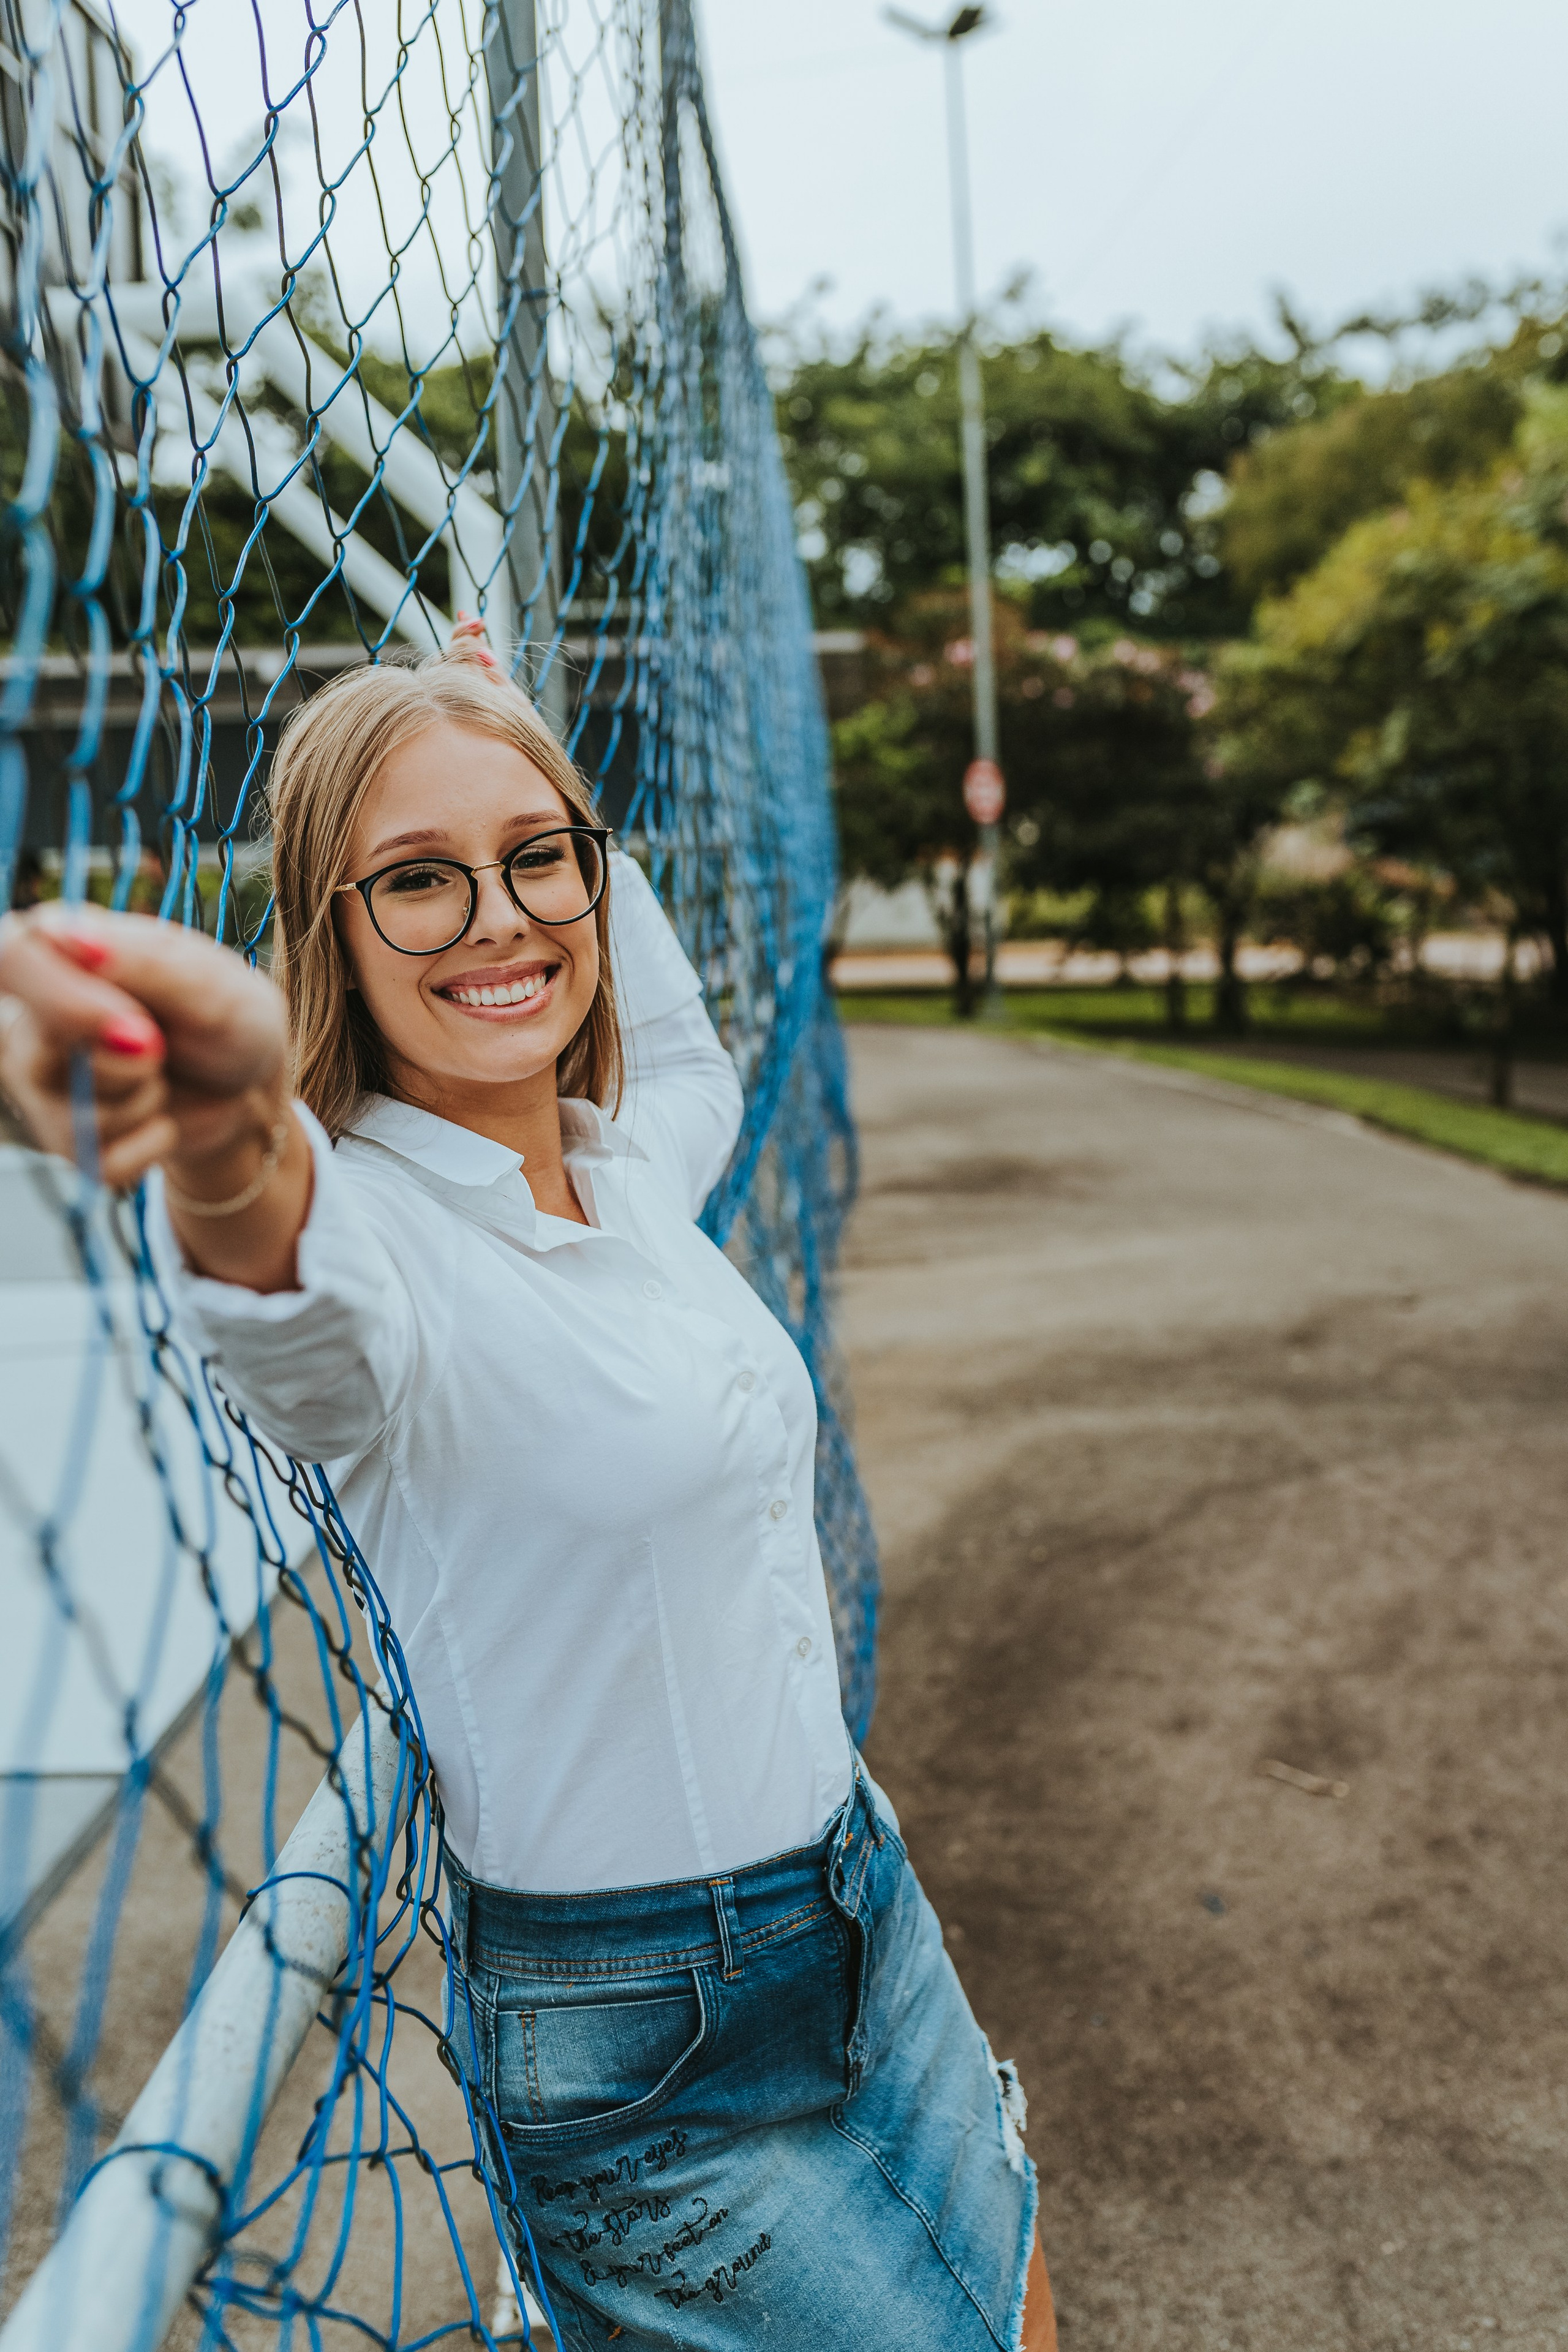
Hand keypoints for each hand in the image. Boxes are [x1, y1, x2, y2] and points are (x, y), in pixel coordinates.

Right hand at [0, 904, 288, 1191]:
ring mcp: (44, 1084)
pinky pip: (101, 1159)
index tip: (138, 1026)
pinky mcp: (68, 1142)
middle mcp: (33, 1017)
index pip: (10, 957)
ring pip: (78, 1115)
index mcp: (59, 952)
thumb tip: (57, 933)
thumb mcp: (208, 981)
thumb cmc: (226, 1014)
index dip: (62, 998)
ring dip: (145, 1100)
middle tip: (164, 1046)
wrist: (247, 1084)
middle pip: (36, 1050)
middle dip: (128, 1061)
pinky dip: (151, 1142)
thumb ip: (138, 960)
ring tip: (163, 1073)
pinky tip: (163, 1116)